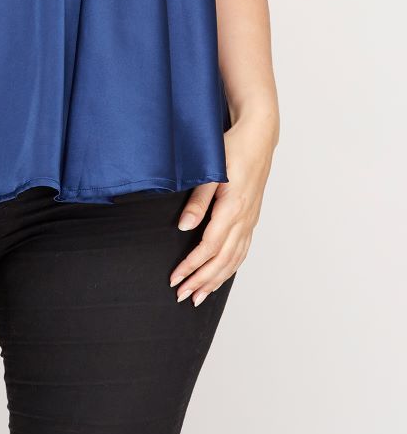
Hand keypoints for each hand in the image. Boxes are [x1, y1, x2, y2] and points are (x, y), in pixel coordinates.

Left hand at [168, 111, 275, 306]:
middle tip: (183, 296)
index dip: (191, 266)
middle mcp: (244, 219)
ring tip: (199, 296)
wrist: (258, 137)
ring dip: (216, 280)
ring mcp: (250, 220)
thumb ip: (198, 201)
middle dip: (201, 281)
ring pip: (234, 260)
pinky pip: (242, 251)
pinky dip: (231, 268)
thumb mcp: (209, 171)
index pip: (209, 248)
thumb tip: (184, 227)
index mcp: (233, 209)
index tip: (175, 279)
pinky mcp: (252, 218)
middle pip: (222, 261)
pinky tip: (222, 275)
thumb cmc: (232, 149)